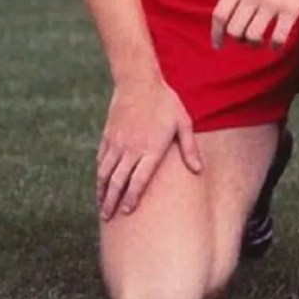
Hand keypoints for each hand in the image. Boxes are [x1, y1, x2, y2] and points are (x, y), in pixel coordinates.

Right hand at [96, 77, 202, 220]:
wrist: (138, 80)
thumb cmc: (165, 102)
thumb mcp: (183, 122)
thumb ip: (189, 148)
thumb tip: (198, 170)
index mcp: (150, 149)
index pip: (138, 180)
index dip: (132, 198)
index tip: (127, 212)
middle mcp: (131, 149)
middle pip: (118, 181)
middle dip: (112, 202)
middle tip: (108, 217)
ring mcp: (117, 142)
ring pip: (105, 173)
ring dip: (102, 192)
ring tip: (102, 207)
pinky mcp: (108, 135)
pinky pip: (101, 159)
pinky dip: (100, 173)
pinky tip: (100, 182)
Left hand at [212, 0, 298, 48]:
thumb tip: (229, 14)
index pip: (220, 15)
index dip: (216, 34)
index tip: (219, 45)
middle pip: (234, 30)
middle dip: (239, 39)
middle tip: (246, 39)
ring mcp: (271, 3)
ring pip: (253, 37)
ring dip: (255, 43)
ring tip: (261, 40)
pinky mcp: (291, 10)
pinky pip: (277, 38)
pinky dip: (275, 45)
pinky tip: (277, 43)